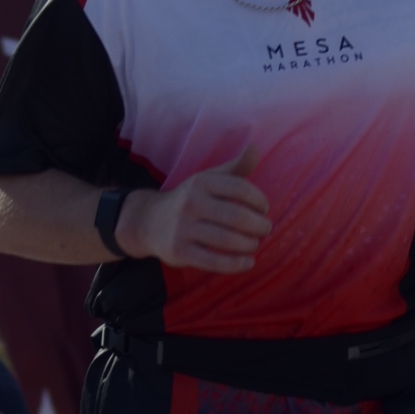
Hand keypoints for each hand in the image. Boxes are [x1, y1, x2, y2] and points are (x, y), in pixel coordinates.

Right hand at [119, 147, 270, 274]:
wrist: (148, 221)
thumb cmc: (190, 199)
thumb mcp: (208, 179)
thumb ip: (235, 167)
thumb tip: (255, 148)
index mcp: (201, 182)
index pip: (239, 188)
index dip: (258, 199)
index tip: (264, 208)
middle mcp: (191, 203)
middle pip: (235, 216)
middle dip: (258, 225)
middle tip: (266, 229)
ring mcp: (183, 228)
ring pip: (226, 239)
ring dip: (249, 244)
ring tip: (255, 244)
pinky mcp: (179, 252)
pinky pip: (213, 261)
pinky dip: (235, 264)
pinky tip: (248, 262)